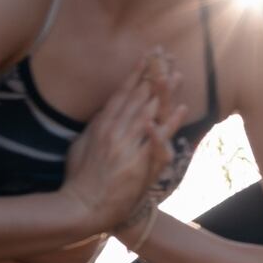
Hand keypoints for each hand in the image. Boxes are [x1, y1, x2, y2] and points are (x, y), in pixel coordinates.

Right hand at [62, 52, 188, 230]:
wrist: (82, 206)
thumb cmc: (80, 179)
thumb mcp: (80, 147)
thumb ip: (93, 128)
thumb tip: (102, 112)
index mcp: (99, 127)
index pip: (120, 95)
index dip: (134, 76)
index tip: (145, 58)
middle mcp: (112, 132)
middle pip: (136, 98)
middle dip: (151, 75)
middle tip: (165, 56)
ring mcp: (124, 146)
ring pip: (147, 112)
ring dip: (164, 93)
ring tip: (177, 74)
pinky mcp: (136, 162)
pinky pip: (156, 139)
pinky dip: (169, 123)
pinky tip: (182, 110)